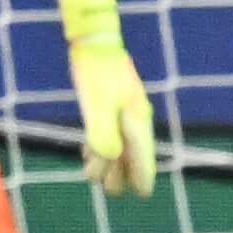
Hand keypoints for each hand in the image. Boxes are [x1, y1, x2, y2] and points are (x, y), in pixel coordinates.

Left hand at [61, 0, 156, 195]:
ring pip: (120, 141)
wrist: (93, 39)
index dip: (141, 175)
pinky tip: (89, 152)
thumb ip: (102, 132)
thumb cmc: (95, 72)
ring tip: (95, 176)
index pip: (143, 155)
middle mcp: (134, 116)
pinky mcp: (111, 99)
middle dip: (121, 172)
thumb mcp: (95, 104)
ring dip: (108, 160)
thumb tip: (108, 158)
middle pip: (131, 152)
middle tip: (111, 190)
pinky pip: (110, 129)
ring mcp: (124, 107)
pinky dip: (101, 143)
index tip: (141, 193)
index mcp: (135, 119)